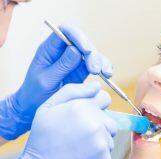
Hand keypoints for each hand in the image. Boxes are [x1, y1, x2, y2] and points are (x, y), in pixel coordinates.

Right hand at [3, 82, 116, 158]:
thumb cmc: (43, 139)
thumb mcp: (48, 108)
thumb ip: (72, 91)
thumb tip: (97, 85)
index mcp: (82, 108)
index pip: (105, 98)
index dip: (95, 106)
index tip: (85, 115)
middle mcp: (95, 125)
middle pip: (109, 120)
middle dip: (98, 125)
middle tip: (78, 135)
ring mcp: (101, 145)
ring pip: (109, 137)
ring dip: (99, 141)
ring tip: (79, 147)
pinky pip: (107, 154)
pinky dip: (98, 157)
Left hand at [6, 24, 111, 138]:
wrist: (36, 108)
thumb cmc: (35, 94)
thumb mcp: (46, 81)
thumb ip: (60, 66)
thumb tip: (76, 50)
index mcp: (50, 49)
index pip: (65, 32)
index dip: (78, 36)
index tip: (87, 51)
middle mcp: (63, 51)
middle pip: (83, 42)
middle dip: (93, 54)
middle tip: (96, 71)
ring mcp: (74, 60)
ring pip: (93, 53)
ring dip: (101, 61)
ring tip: (106, 75)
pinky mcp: (82, 70)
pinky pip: (96, 65)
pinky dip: (104, 68)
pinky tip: (108, 76)